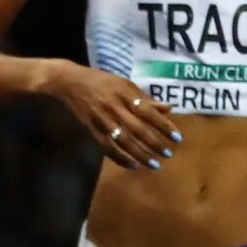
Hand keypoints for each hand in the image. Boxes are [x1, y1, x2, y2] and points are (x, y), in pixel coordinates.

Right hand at [48, 65, 179, 170]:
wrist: (70, 83)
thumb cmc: (101, 81)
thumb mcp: (125, 84)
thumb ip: (145, 98)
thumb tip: (168, 109)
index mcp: (125, 95)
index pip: (149, 113)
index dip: (163, 126)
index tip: (177, 138)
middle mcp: (115, 108)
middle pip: (138, 130)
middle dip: (154, 143)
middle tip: (168, 154)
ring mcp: (102, 121)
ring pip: (124, 142)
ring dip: (140, 154)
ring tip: (154, 164)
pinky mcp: (92, 130)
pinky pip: (107, 148)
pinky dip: (120, 158)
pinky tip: (132, 165)